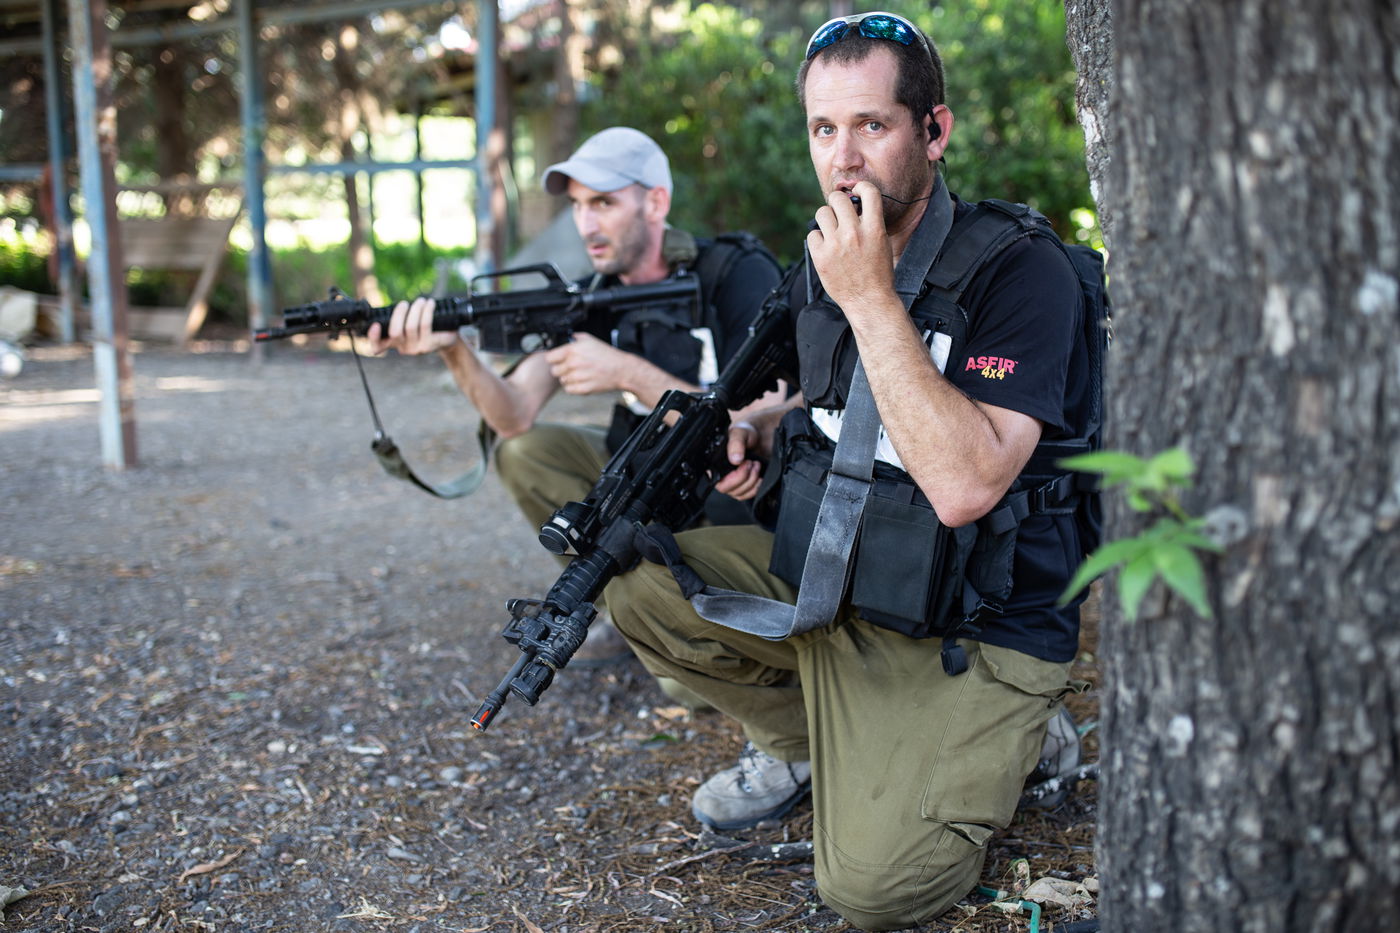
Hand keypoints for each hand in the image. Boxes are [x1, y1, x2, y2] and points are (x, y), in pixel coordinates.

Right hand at [365, 297, 459, 355]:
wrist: (446, 338)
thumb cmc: (424, 328)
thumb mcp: (409, 324)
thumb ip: (399, 319)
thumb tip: (397, 306)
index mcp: (394, 343)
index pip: (378, 346)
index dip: (374, 337)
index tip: (375, 325)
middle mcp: (403, 349)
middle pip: (395, 332)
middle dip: (399, 313)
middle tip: (404, 303)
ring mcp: (415, 349)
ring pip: (410, 326)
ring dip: (415, 309)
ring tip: (421, 300)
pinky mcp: (428, 345)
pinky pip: (425, 324)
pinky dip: (426, 311)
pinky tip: (430, 303)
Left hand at [545, 332, 630, 394]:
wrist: (621, 369)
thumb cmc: (607, 355)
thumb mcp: (591, 340)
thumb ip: (575, 338)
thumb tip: (568, 338)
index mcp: (572, 350)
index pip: (549, 358)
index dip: (554, 359)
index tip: (558, 360)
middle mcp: (573, 363)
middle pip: (554, 371)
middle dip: (561, 369)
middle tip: (571, 368)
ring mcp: (577, 377)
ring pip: (562, 381)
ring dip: (568, 378)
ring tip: (580, 374)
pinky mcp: (583, 388)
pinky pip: (569, 390)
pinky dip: (574, 387)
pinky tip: (582, 381)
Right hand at [712, 421, 763, 500]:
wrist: (763, 434)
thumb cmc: (747, 432)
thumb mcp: (740, 432)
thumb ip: (736, 444)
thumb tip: (734, 459)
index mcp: (714, 462)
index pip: (713, 479)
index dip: (728, 476)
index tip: (740, 464)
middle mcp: (721, 474)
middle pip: (726, 489)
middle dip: (742, 478)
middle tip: (750, 463)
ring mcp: (734, 482)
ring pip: (738, 494)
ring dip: (750, 481)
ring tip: (756, 465)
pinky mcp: (745, 485)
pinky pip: (747, 495)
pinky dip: (755, 487)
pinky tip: (759, 475)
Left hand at [806, 180, 895, 315]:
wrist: (868, 300)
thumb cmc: (878, 273)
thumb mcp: (882, 243)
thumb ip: (870, 222)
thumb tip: (854, 204)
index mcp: (874, 229)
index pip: (868, 191)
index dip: (861, 187)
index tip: (857, 192)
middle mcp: (854, 233)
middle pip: (837, 198)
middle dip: (837, 203)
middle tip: (839, 213)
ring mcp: (835, 245)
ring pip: (822, 213)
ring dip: (826, 219)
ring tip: (832, 232)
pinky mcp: (821, 256)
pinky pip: (812, 235)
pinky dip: (818, 240)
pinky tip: (827, 249)